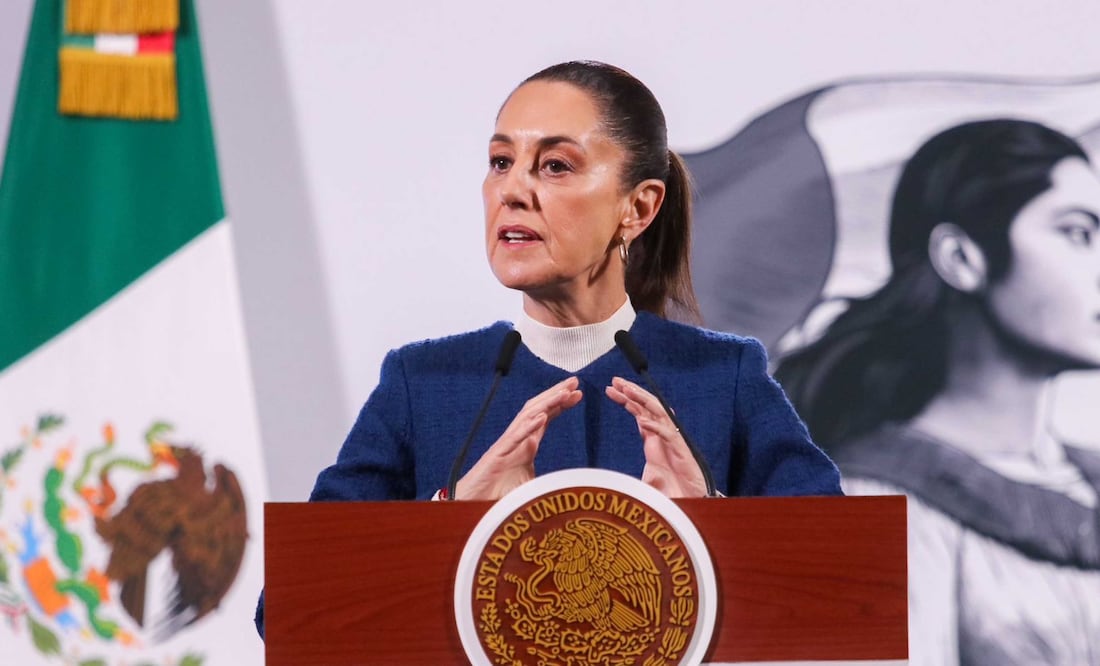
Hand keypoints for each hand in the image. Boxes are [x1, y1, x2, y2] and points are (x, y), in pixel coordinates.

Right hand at [455, 376, 582, 499]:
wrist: (471, 503)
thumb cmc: (497, 494)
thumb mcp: (529, 486)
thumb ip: (545, 481)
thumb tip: (564, 484)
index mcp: (525, 444)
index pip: (544, 417)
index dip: (560, 404)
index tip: (577, 394)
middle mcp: (516, 439)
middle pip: (537, 410)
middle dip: (555, 395)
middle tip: (574, 382)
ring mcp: (506, 446)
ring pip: (526, 418)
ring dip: (546, 404)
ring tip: (563, 393)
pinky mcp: (497, 456)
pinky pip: (514, 438)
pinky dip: (528, 427)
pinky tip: (541, 417)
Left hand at [606, 377, 706, 497]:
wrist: (693, 500)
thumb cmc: (673, 488)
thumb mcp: (647, 477)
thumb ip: (632, 468)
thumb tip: (617, 478)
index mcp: (653, 438)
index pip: (638, 412)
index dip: (625, 399)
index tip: (610, 389)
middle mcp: (662, 435)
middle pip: (646, 407)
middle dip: (631, 392)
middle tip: (615, 380)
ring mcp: (673, 441)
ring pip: (658, 413)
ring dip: (642, 400)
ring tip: (627, 390)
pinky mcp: (681, 451)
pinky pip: (667, 435)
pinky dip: (655, 427)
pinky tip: (642, 421)